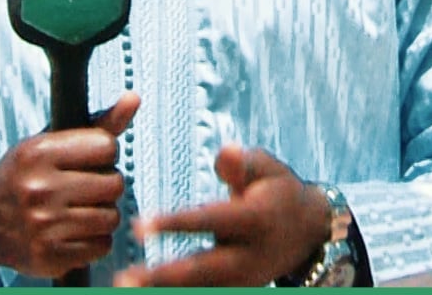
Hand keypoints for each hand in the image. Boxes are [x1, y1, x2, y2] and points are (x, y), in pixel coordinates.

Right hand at [0, 92, 139, 283]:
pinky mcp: (49, 256)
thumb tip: (134, 97)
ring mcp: (43, 225)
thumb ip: (98, 124)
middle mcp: (39, 189)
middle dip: (105, 186)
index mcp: (38, 153)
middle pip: (115, 184)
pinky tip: (73, 232)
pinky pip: (103, 246)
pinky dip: (94, 241)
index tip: (87, 160)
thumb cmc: (23, 176)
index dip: (104, 154)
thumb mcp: (50, 142)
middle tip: (83, 189)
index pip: (107, 146)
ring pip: (112, 217)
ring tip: (78, 211)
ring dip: (102, 215)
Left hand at [114, 145, 331, 286]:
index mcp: (256, 219)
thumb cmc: (279, 192)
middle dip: (161, 277)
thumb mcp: (269, 170)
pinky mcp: (236, 290)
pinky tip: (143, 293)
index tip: (139, 226)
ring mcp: (243, 279)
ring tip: (123, 287)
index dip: (174, 223)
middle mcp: (249, 255)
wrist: (309, 232)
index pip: (209, 221)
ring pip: (198, 290)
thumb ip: (243, 163)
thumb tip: (224, 150)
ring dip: (161, 292)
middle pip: (200, 269)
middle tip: (123, 279)